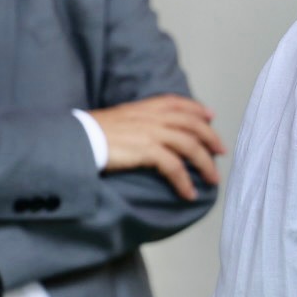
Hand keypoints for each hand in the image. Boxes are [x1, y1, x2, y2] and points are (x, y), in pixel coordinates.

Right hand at [90, 94, 224, 200]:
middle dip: (211, 138)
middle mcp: (153, 116)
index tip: (211, 116)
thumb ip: (140, 119)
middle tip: (221, 152)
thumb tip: (154, 128)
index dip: (197, 109)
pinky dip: (185, 182)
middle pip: (193, 125)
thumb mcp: (119, 118)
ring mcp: (152, 132)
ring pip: (190, 146)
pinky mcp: (147, 150)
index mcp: (146, 106)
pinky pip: (174, 167)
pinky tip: (189, 193)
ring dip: (205, 164)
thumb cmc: (92, 133)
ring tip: (213, 179)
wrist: (75, 139)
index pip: (179, 103)